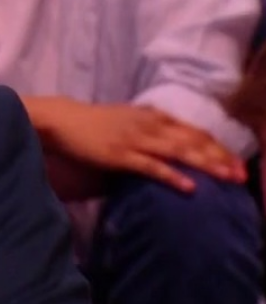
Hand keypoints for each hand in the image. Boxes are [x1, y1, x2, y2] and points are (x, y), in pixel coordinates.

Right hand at [42, 98, 245, 192]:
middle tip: (242, 175)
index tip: (237, 161)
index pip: (194, 130)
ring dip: (207, 165)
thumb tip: (169, 145)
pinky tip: (190, 187)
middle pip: (194, 141)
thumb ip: (150, 129)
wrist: (62, 120)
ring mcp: (136, 140)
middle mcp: (150, 125)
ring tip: (228, 179)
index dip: (218, 146)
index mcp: (153, 116)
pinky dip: (173, 175)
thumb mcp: (127, 120)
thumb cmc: (93, 123)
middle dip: (221, 157)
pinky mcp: (121, 155)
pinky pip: (152, 167)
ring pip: (180, 152)